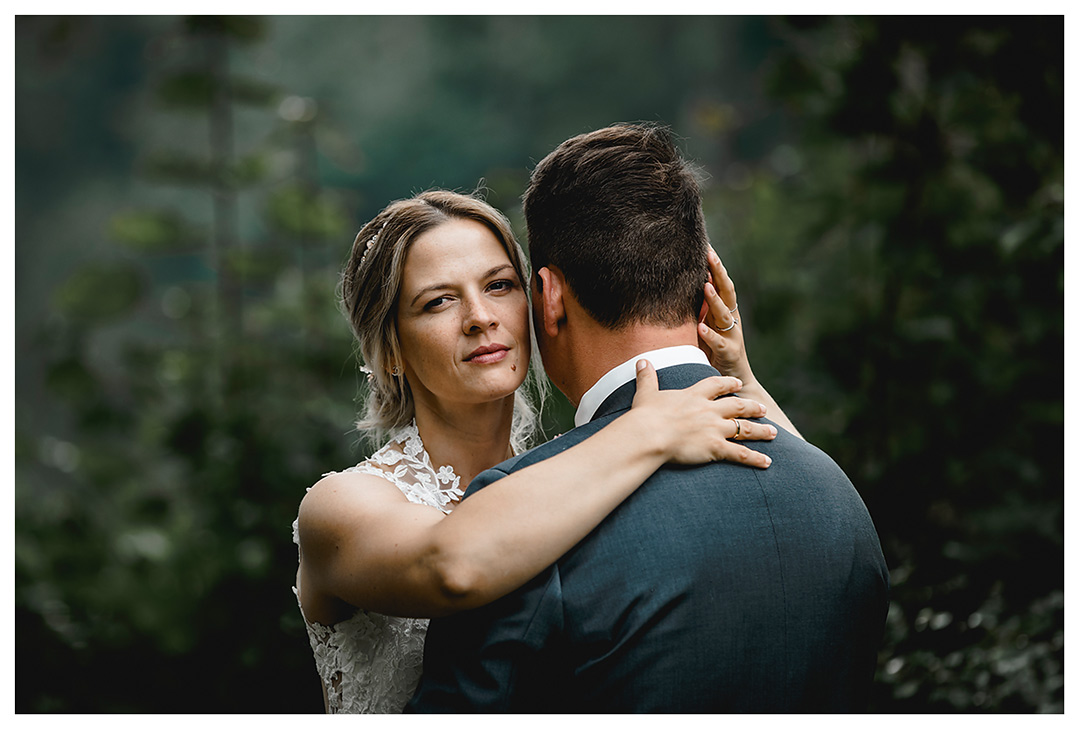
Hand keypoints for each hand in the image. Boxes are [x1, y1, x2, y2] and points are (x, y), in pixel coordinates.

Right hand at [631, 360, 775, 468]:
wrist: (649, 435)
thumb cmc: (645, 416)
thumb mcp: (646, 393)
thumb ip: (647, 377)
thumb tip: (642, 361)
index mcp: (694, 395)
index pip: (717, 385)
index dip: (729, 383)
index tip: (738, 384)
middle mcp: (709, 410)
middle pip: (738, 405)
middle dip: (752, 407)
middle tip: (763, 408)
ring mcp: (714, 428)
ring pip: (744, 428)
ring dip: (760, 431)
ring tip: (773, 432)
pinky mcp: (715, 447)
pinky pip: (740, 453)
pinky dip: (755, 458)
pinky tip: (767, 461)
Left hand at [697, 248, 754, 384]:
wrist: (735, 382)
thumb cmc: (715, 351)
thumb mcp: (705, 325)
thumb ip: (697, 308)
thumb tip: (679, 287)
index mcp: (724, 310)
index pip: (721, 283)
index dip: (715, 265)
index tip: (705, 246)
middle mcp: (731, 319)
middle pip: (727, 291)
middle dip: (719, 272)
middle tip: (709, 254)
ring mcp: (732, 336)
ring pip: (725, 314)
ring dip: (715, 299)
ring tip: (705, 286)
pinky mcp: (730, 353)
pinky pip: (719, 342)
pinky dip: (710, 334)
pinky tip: (701, 327)